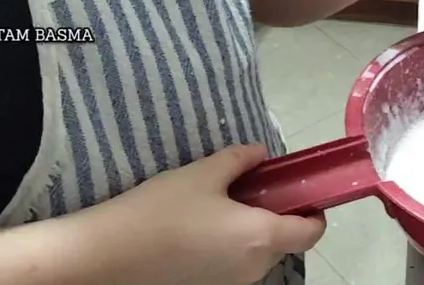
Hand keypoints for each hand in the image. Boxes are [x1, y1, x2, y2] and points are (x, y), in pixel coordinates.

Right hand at [90, 145, 324, 284]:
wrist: (110, 255)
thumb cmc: (162, 210)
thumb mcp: (203, 174)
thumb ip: (239, 161)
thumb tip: (260, 152)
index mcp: (261, 237)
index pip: (310, 233)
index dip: (314, 211)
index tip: (300, 190)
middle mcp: (254, 268)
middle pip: (285, 243)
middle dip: (279, 216)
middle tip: (255, 187)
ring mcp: (231, 283)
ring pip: (259, 254)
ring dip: (255, 231)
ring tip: (225, 202)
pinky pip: (237, 264)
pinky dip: (234, 245)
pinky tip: (204, 224)